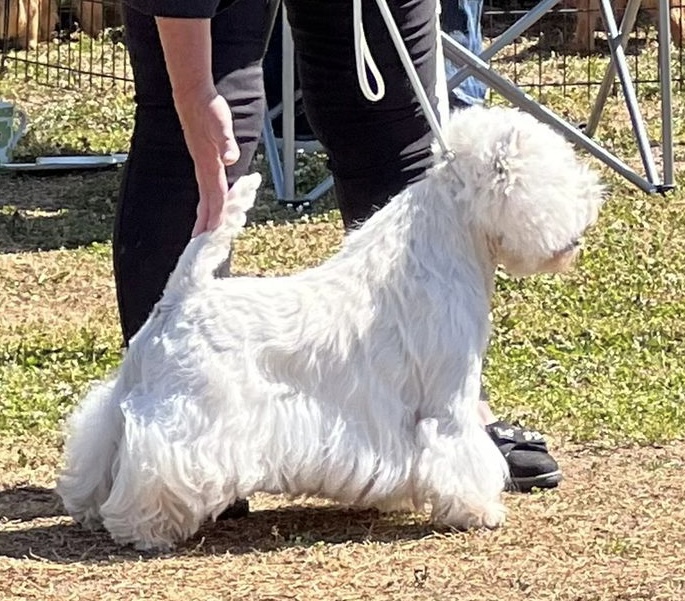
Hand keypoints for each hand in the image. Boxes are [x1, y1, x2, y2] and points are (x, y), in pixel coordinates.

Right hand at [175, 90, 240, 236]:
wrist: (192, 93)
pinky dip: (207, 199)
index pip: (214, 194)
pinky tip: (209, 203)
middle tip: (199, 243)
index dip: (215, 214)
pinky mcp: (202, 158)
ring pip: (204, 194)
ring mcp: (202, 163)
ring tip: (202, 231)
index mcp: (209, 162)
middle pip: (206, 200)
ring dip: (204, 213)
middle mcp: (204, 166)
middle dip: (204, 222)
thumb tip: (230, 158)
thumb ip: (226, 140)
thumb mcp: (220, 122)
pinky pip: (206, 185)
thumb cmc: (208, 107)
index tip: (213, 232)